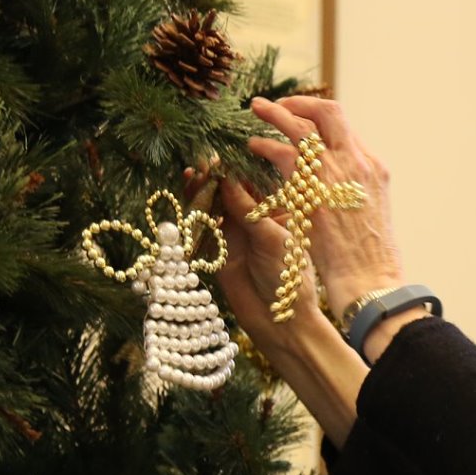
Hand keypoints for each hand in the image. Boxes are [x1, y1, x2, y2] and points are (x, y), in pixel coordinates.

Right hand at [207, 169, 330, 367]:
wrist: (279, 320)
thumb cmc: (289, 279)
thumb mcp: (272, 238)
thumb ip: (248, 210)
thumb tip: (226, 179)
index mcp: (280, 211)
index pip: (257, 181)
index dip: (239, 167)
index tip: (223, 154)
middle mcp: (257, 218)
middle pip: (232, 189)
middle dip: (217, 176)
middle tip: (202, 164)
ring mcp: (237, 232)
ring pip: (215, 203)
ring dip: (202, 189)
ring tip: (192, 175)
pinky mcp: (218, 248)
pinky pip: (203, 223)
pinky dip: (193, 209)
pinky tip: (186, 193)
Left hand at [244, 96, 404, 312]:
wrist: (372, 282)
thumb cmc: (372, 259)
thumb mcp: (371, 212)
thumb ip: (355, 189)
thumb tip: (337, 185)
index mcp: (373, 167)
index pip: (344, 128)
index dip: (319, 117)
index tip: (302, 118)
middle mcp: (356, 163)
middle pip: (328, 113)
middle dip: (299, 103)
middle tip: (277, 105)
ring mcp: (334, 174)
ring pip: (300, 128)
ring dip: (275, 115)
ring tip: (256, 112)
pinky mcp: (311, 191)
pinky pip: (282, 156)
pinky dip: (265, 146)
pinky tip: (253, 147)